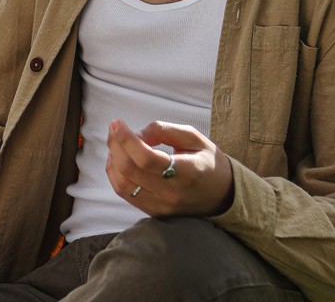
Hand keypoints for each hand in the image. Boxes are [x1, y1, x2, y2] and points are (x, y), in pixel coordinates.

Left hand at [105, 119, 234, 217]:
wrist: (222, 196)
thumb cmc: (208, 162)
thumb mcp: (194, 138)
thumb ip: (164, 131)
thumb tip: (137, 134)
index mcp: (186, 172)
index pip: (146, 158)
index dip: (126, 139)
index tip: (117, 123)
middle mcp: (171, 193)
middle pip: (130, 171)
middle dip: (115, 146)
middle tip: (114, 129)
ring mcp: (160, 206)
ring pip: (122, 185)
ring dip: (112, 160)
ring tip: (116, 143)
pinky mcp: (153, 212)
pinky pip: (125, 194)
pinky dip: (116, 174)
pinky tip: (119, 159)